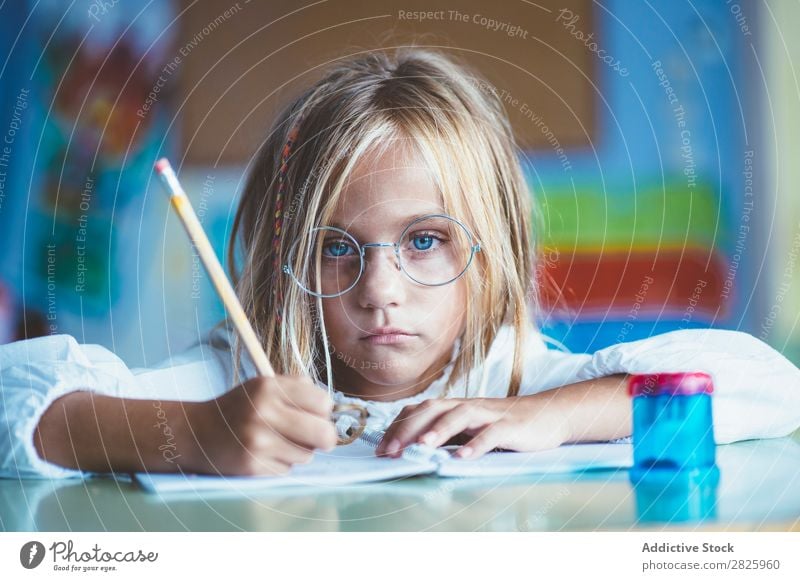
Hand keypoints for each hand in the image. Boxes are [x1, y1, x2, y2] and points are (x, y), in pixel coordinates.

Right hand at [186, 375, 336, 475]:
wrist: (197, 432)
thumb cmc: (241, 408)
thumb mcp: (264, 386)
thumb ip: (298, 390)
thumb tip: (332, 411)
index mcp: (268, 387)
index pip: (323, 402)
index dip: (323, 411)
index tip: (315, 414)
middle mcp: (263, 412)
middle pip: (323, 433)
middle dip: (325, 438)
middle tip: (318, 438)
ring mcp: (257, 441)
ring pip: (307, 455)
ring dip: (299, 452)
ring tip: (278, 442)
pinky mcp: (252, 466)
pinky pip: (287, 470)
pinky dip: (281, 464)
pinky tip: (264, 454)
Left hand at [375, 396, 571, 459]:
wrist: (548, 415)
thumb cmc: (503, 426)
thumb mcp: (470, 429)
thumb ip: (446, 436)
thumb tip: (412, 451)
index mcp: (455, 407)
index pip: (420, 410)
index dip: (398, 427)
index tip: (380, 449)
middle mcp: (468, 406)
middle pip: (433, 409)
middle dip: (408, 429)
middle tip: (390, 451)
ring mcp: (490, 414)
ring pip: (460, 415)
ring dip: (439, 431)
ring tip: (422, 448)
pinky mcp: (511, 426)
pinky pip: (492, 433)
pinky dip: (476, 445)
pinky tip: (463, 457)